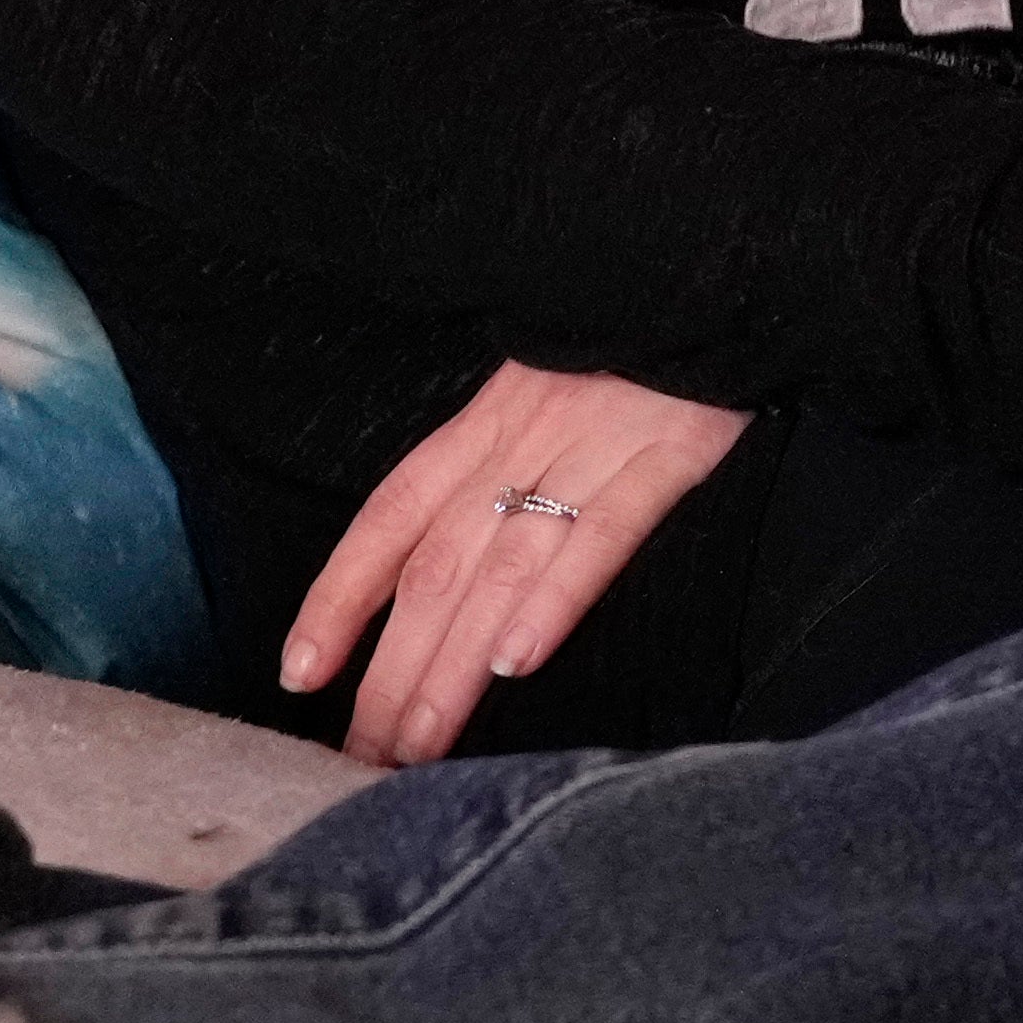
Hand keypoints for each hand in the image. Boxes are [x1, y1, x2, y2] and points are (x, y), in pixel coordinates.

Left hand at [286, 361, 757, 767]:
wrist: (722, 268)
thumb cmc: (641, 340)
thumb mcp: (554, 384)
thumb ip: (509, 461)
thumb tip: (458, 570)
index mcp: (490, 419)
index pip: (392, 516)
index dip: (341, 594)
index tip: (300, 670)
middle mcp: (525, 437)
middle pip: (439, 565)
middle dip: (392, 666)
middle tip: (361, 754)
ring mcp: (595, 445)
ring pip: (505, 566)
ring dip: (454, 661)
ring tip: (420, 740)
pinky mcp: (671, 453)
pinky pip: (604, 534)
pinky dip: (555, 597)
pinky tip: (518, 659)